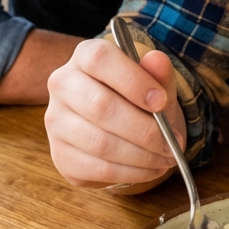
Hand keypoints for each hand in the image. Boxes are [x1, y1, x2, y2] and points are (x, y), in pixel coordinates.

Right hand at [45, 38, 186, 191]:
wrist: (119, 126)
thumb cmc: (137, 97)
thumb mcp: (154, 82)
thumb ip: (158, 72)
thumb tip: (157, 60)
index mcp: (84, 56)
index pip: (100, 59)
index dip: (133, 81)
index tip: (162, 102)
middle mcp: (63, 84)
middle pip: (100, 106)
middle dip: (144, 129)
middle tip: (172, 141)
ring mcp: (56, 121)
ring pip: (100, 142)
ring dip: (142, 155)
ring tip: (167, 158)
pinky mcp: (61, 155)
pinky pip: (98, 168)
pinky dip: (131, 172)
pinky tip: (151, 168)